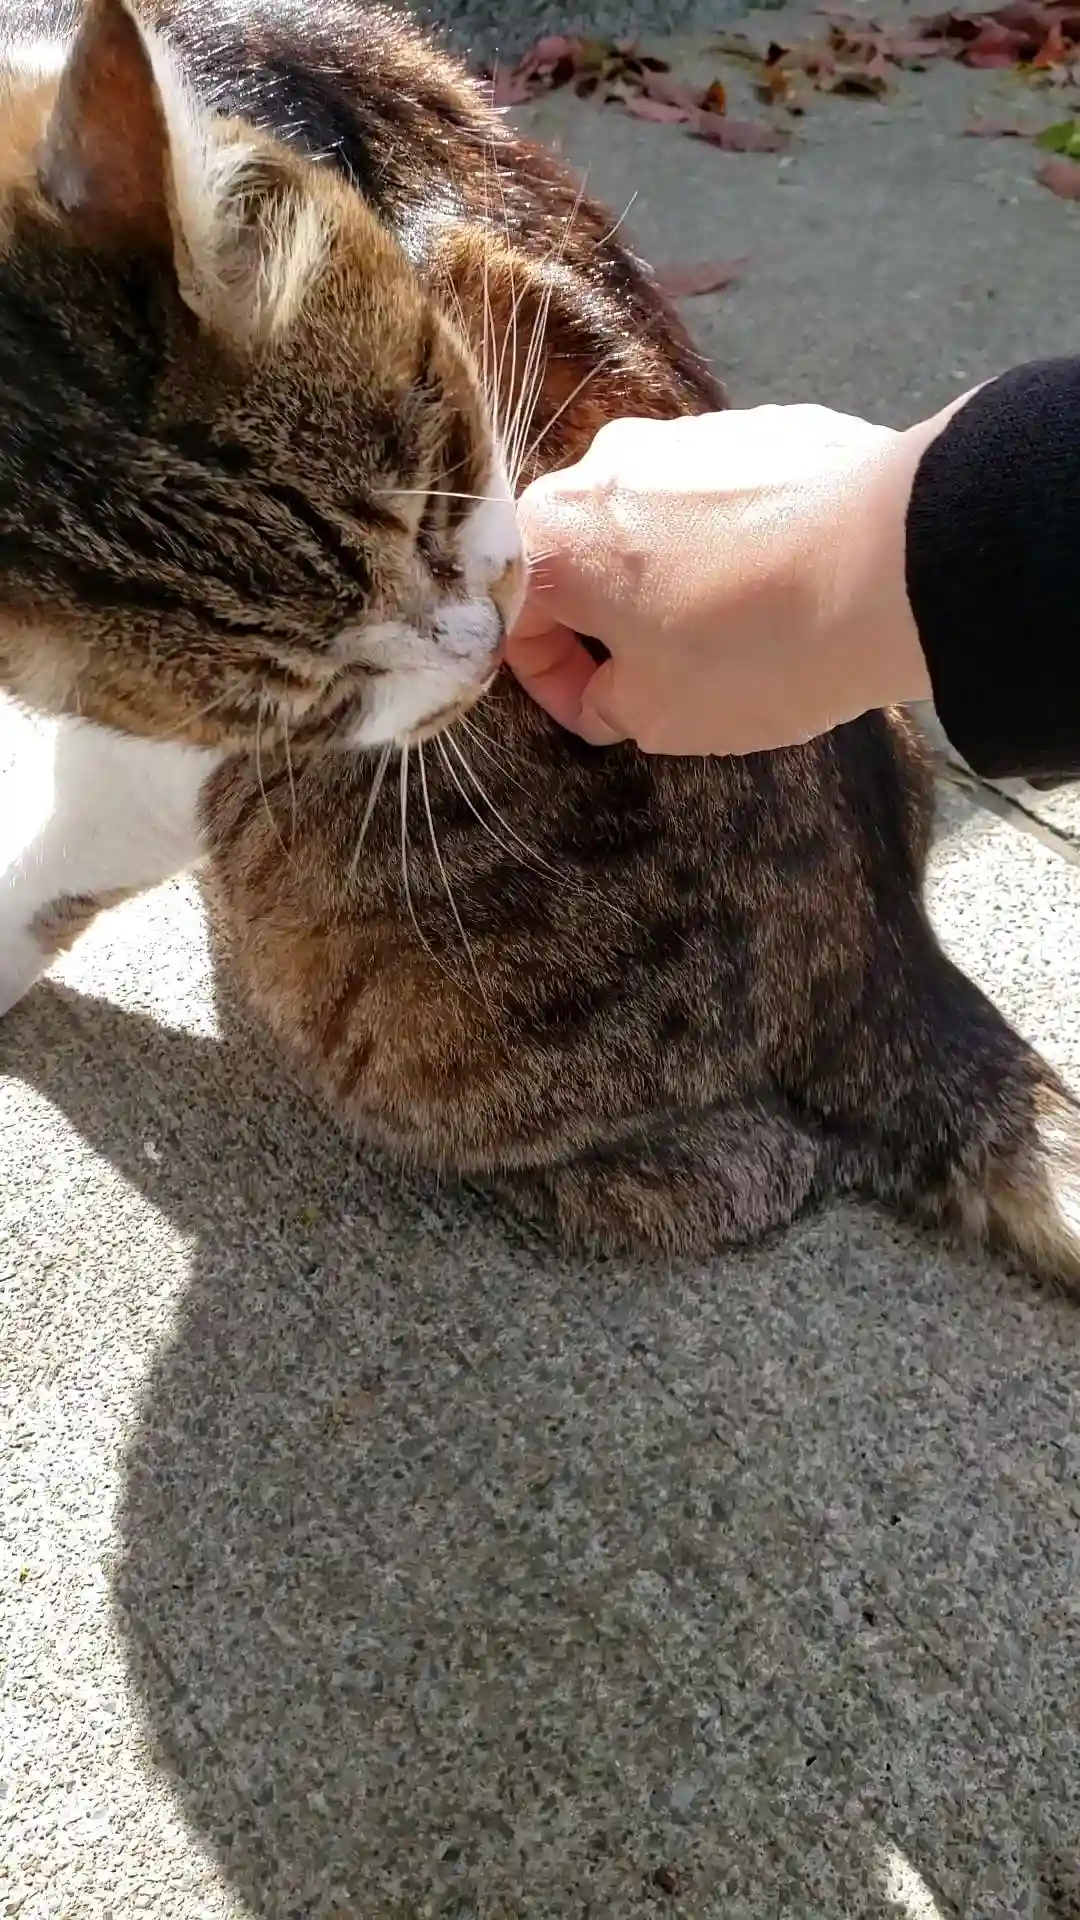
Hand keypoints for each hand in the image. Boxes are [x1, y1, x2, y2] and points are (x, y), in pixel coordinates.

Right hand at [507, 403, 942, 754]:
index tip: (602, 718)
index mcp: (553, 534)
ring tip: (735, 637)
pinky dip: (730, 547)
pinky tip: (782, 590)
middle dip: (607, 624)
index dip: (550, 684)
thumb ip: (607, 705)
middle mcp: (606, 463)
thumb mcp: (660, 716)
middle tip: (661, 681)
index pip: (510, 618)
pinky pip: (719, 498)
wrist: (900, 560)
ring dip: (668, 583)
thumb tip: (609, 691)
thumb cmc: (756, 647)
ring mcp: (687, 435)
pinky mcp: (762, 426)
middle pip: (576, 557)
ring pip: (650, 524)